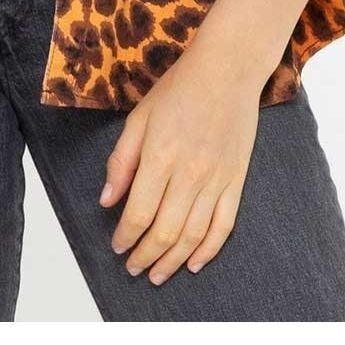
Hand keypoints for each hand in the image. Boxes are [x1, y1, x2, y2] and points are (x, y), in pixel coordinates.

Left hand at [99, 44, 266, 283]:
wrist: (227, 70)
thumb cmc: (179, 89)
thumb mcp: (139, 118)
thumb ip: (121, 161)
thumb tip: (107, 199)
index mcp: (160, 156)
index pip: (139, 213)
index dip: (125, 236)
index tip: (117, 246)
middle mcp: (189, 174)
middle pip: (165, 231)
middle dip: (145, 256)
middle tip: (133, 268)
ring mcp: (216, 180)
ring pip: (193, 235)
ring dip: (172, 261)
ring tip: (157, 273)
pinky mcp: (236, 181)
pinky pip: (223, 226)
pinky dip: (208, 250)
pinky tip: (193, 263)